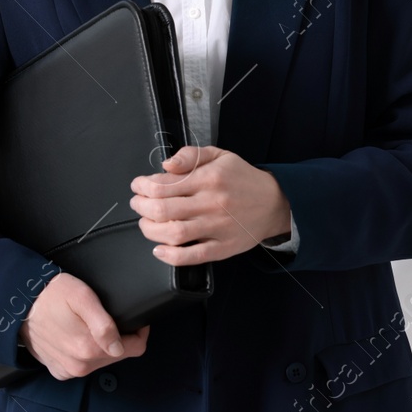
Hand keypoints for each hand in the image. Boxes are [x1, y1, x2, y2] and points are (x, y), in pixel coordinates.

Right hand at [18, 272, 148, 380]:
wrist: (18, 305)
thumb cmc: (52, 295)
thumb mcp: (82, 297)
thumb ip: (104, 324)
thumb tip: (119, 347)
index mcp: (89, 348)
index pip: (134, 348)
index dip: (138, 331)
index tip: (133, 319)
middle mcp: (79, 366)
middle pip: (118, 355)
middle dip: (119, 338)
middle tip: (106, 318)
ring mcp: (68, 371)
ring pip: (102, 361)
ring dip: (102, 346)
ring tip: (90, 325)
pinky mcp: (59, 371)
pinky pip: (84, 365)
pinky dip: (85, 353)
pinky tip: (76, 336)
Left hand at [130, 145, 290, 264]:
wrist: (274, 203)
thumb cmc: (243, 179)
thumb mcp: (220, 155)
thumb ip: (191, 155)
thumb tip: (165, 165)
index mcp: (209, 178)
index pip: (163, 185)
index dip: (143, 186)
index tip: (138, 186)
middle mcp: (211, 203)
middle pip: (162, 210)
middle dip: (141, 207)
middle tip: (137, 204)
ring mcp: (217, 228)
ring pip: (172, 234)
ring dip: (150, 230)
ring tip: (146, 223)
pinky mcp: (222, 248)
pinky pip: (191, 256)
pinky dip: (170, 256)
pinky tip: (159, 250)